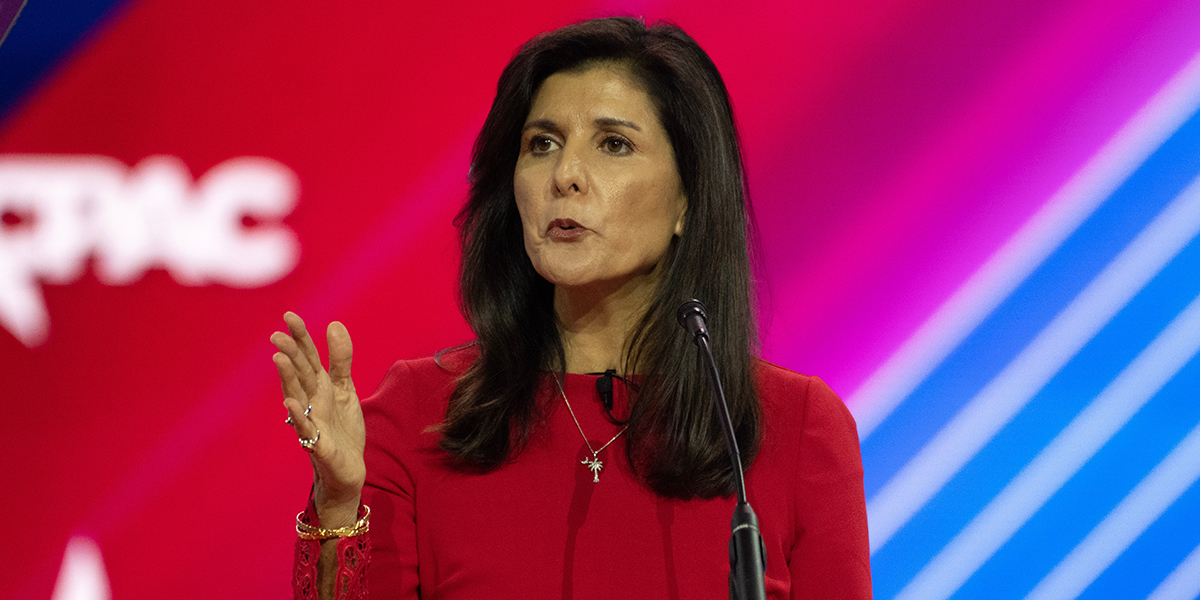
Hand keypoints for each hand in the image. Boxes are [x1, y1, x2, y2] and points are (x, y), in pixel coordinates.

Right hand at [272, 311, 365, 527]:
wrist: (348, 469)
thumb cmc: (341, 429)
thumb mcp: (344, 389)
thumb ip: (340, 359)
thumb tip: (334, 323)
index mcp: (317, 388)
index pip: (307, 358)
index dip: (300, 337)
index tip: (289, 315)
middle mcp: (310, 403)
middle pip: (299, 375)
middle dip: (289, 354)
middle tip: (278, 335)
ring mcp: (312, 424)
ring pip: (297, 399)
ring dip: (288, 380)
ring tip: (279, 359)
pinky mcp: (319, 447)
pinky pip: (307, 432)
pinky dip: (299, 419)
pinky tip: (289, 405)